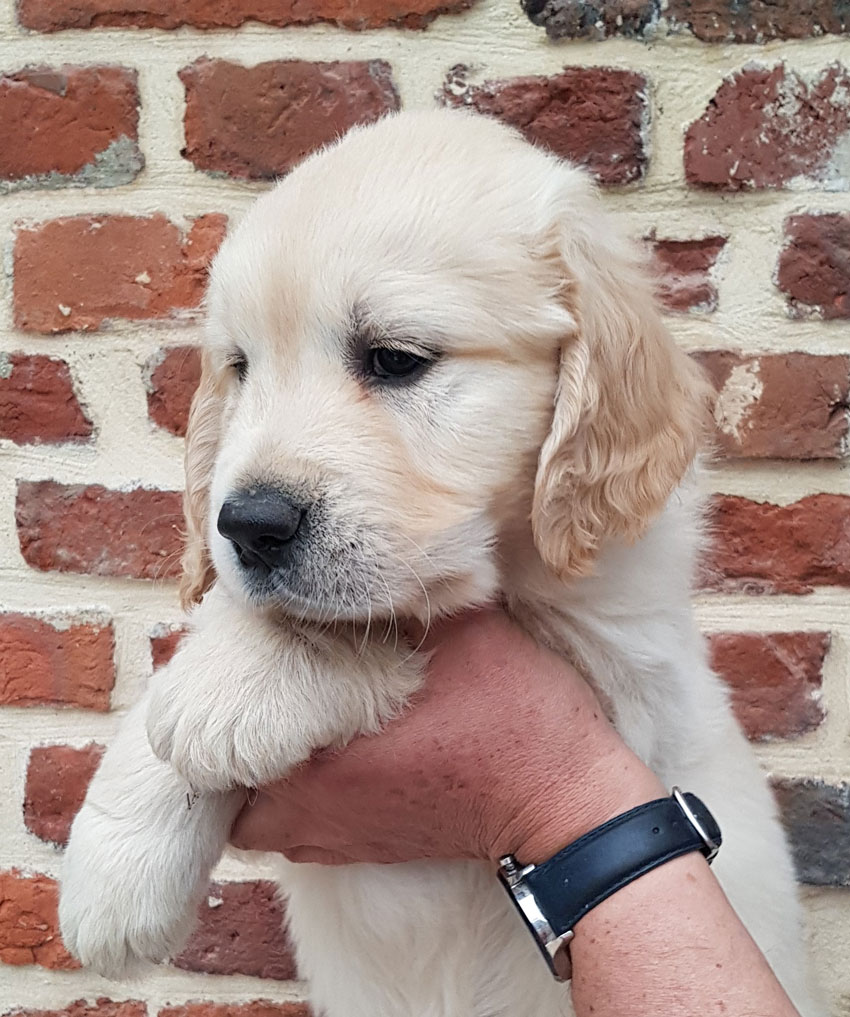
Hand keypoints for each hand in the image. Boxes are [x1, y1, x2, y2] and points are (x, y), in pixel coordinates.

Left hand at [231, 609, 663, 864]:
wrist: (565, 806)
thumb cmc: (518, 721)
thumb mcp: (466, 634)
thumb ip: (411, 597)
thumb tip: (375, 560)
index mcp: (326, 755)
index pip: (230, 727)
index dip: (210, 681)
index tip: (215, 648)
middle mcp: (316, 809)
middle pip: (223, 782)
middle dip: (221, 732)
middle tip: (230, 682)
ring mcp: (338, 838)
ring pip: (253, 813)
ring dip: (249, 770)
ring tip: (263, 718)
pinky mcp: (364, 850)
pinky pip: (292, 831)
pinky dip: (284, 797)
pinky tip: (312, 755)